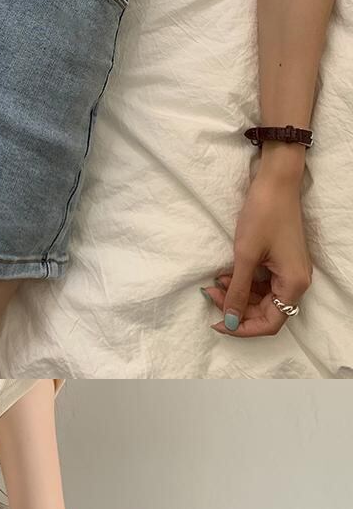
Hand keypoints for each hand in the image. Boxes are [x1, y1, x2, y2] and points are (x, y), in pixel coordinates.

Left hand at [201, 165, 311, 337]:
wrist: (275, 181)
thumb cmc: (264, 214)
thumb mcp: (245, 256)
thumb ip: (237, 292)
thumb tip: (230, 321)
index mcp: (293, 284)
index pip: (270, 323)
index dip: (243, 328)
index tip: (219, 323)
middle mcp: (297, 282)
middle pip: (265, 312)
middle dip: (236, 308)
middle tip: (211, 295)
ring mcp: (290, 271)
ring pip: (262, 299)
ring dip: (237, 295)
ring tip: (215, 283)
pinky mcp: (282, 261)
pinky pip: (263, 284)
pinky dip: (244, 283)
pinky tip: (226, 275)